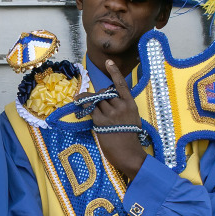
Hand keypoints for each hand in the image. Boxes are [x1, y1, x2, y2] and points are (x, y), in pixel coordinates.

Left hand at [92, 58, 146, 178]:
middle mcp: (121, 106)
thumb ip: (123, 107)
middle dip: (101, 97)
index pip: (121, 84)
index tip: (108, 61)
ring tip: (98, 113)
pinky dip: (85, 106)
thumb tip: (109, 100)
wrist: (128, 153)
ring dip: (94, 104)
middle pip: (105, 93)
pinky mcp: (101, 121)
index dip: (114, 72)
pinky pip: (90, 109)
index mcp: (130, 104)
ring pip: (97, 100)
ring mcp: (111, 113)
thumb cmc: (131, 138)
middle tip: (102, 107)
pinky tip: (82, 105)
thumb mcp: (132, 118)